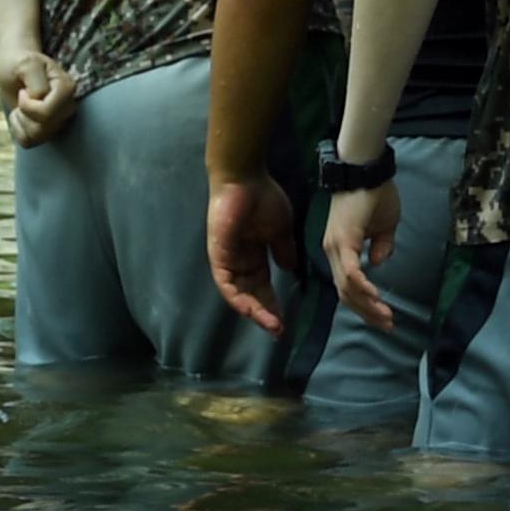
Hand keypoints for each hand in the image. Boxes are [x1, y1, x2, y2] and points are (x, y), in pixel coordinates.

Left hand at [0, 47, 75, 147]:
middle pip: (44, 128)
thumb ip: (36, 80)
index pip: (47, 113)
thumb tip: (41, 100)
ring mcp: (60, 119)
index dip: (27, 106)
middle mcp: (68, 106)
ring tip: (22, 105)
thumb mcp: (25, 64)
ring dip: (21, 122)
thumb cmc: (20, 64)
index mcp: (67, 88)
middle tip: (22, 97)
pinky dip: (18, 129)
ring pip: (37, 137)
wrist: (16, 67)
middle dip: (24, 114)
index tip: (23, 90)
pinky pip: (29, 142)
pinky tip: (21, 115)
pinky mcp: (48, 129)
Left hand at [205, 174, 299, 336]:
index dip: (274, 303)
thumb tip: (290, 270)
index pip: (263, 286)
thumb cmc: (263, 198)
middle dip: (265, 313)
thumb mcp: (280, 229)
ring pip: (239, 295)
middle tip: (279, 331)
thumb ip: (284, 250)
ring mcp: (228, 260)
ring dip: (255, 311)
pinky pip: (226, 285)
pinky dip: (238, 299)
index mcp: (255, 254)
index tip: (286, 321)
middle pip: (252, 295)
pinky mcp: (219, 257)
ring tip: (271, 325)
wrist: (245, 179)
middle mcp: (240, 261)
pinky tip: (252, 310)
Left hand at [325, 176, 404, 327]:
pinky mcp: (343, 240)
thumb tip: (377, 263)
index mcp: (340, 249)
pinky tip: (376, 297)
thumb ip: (381, 245)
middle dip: (367, 312)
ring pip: (346, 287)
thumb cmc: (375, 193)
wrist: (366, 167)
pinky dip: (362, 287)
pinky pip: (351, 271)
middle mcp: (333, 251)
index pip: (348, 285)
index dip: (364, 304)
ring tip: (386, 316)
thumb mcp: (385, 225)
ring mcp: (336, 246)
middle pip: (345, 293)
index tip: (383, 316)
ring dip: (367, 304)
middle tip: (387, 325)